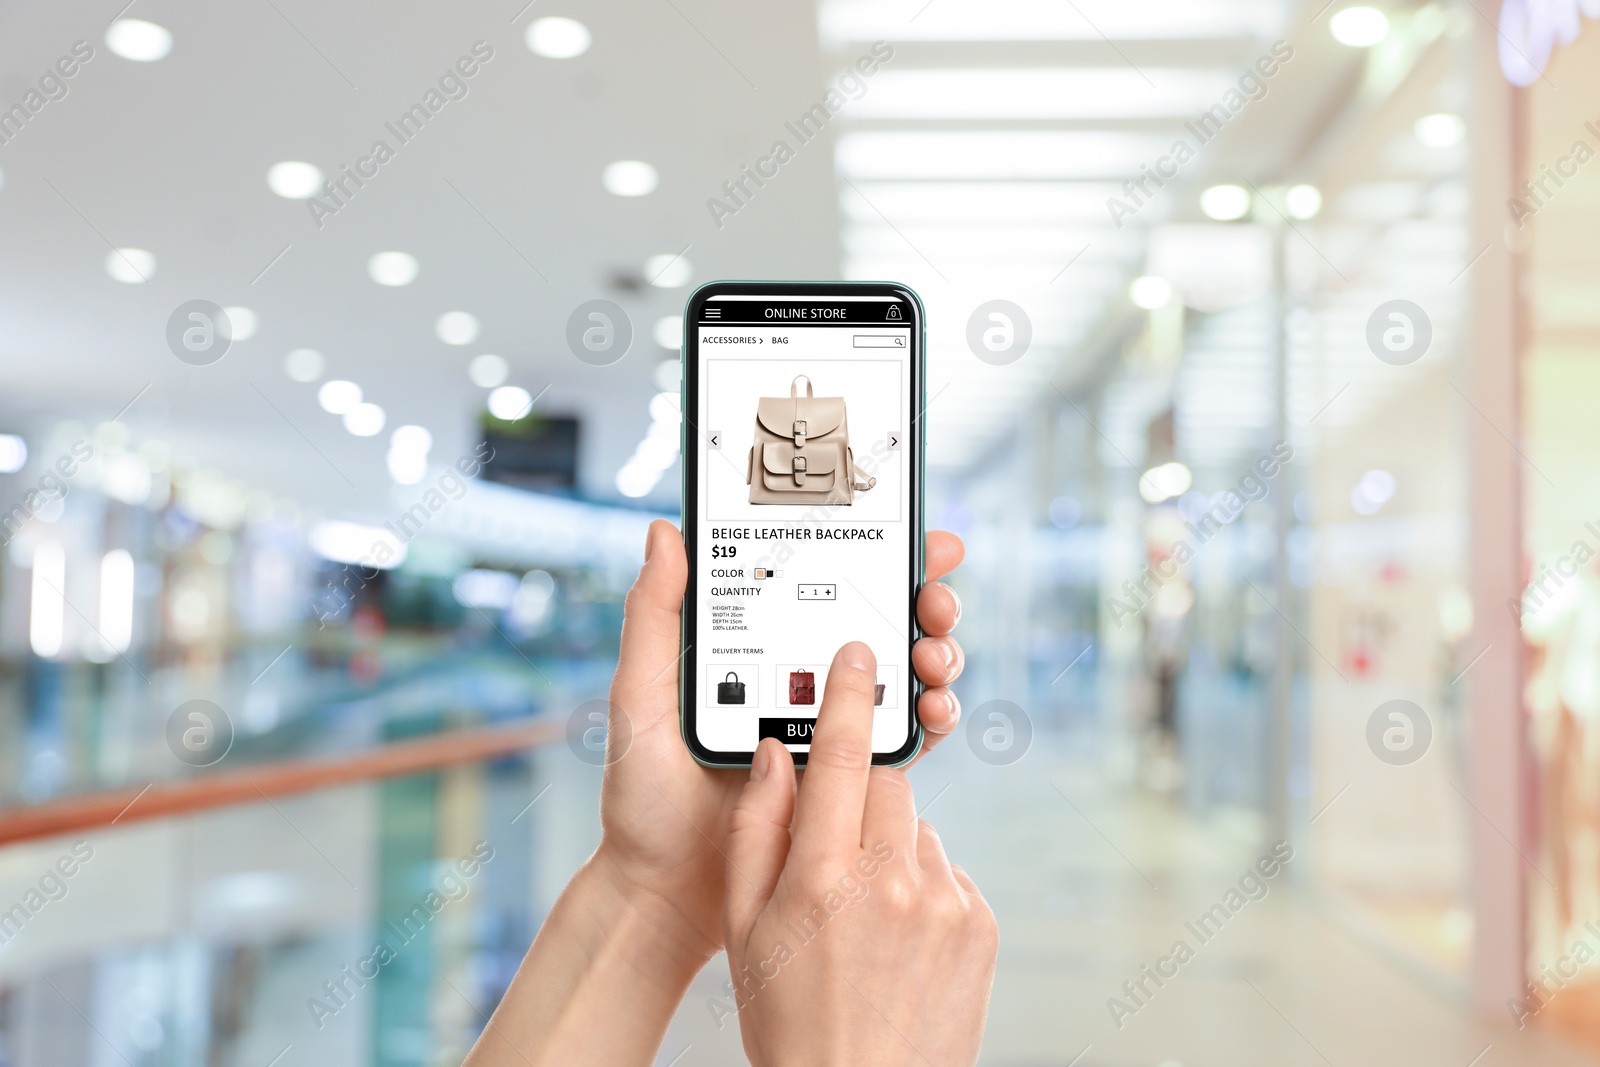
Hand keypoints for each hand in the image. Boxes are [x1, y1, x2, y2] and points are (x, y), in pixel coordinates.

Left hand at [597, 521, 966, 958]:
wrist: (667, 893)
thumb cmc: (642, 797)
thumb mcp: (640, 698)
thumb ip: (654, 619)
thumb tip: (665, 533)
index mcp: (756, 650)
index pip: (824, 583)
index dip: (877, 553)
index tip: (914, 535)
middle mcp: (798, 680)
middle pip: (879, 621)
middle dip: (923, 601)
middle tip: (935, 601)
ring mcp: (828, 728)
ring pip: (901, 673)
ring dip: (934, 654)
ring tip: (932, 657)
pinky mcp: (850, 778)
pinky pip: (903, 740)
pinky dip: (931, 717)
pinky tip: (933, 709)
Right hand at [721, 642, 997, 1065]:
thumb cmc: (790, 1019)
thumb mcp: (745, 930)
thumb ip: (757, 832)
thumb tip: (776, 753)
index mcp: (822, 877)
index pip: (841, 756)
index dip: (850, 694)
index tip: (860, 651)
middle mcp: (891, 880)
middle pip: (886, 784)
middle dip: (860, 796)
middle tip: (834, 850)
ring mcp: (945, 902)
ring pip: (916, 830)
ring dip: (890, 849)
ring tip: (863, 920)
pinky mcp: (980, 923)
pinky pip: (946, 872)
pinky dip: (923, 887)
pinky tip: (898, 940)